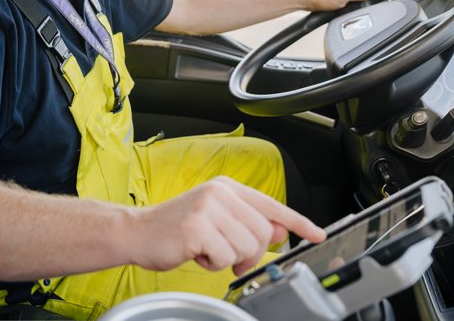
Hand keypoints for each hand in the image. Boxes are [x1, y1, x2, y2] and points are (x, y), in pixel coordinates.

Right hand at [126, 176, 325, 276]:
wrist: (137, 232)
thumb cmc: (175, 228)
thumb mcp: (215, 219)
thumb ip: (246, 222)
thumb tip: (279, 232)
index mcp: (227, 188)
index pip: (271, 205)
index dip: (298, 222)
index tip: (317, 233)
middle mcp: (220, 193)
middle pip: (262, 234)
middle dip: (247, 253)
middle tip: (224, 254)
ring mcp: (208, 208)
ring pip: (246, 248)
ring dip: (227, 259)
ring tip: (206, 249)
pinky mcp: (197, 228)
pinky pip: (224, 259)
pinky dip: (211, 264)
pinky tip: (195, 253)